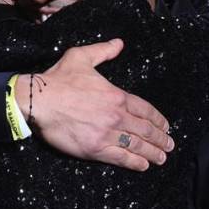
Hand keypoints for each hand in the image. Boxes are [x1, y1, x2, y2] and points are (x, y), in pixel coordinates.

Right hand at [14, 38, 173, 170]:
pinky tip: (144, 165)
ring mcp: (107, 134)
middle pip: (145, 130)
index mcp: (117, 96)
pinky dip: (135, 163)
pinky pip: (121, 158)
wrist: (40, 101)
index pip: (145, 110)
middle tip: (169, 145)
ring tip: (161, 158)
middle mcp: (117, 116)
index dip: (158, 120)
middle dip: (160, 139)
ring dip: (153, 152)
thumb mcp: (82, 57)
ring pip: (137, 145)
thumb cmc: (58, 80)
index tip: (166, 126)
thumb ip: (103, 51)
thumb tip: (119, 43)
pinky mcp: (95, 149)